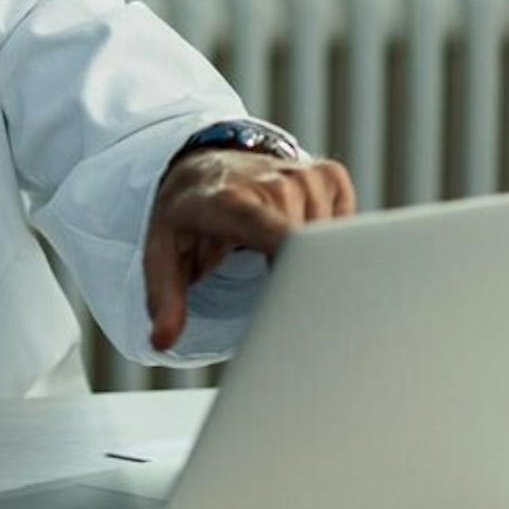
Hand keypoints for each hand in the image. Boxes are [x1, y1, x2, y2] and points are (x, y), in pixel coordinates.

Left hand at [144, 148, 355, 350]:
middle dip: (298, 277)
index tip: (306, 292)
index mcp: (228, 203)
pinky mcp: (328, 174)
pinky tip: (294, 231)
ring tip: (270, 249)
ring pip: (331, 239)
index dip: (299, 262)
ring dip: (310, 258)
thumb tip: (162, 341)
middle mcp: (270, 182)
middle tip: (269, 282)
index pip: (275, 232)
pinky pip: (346, 222)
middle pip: (309, 247)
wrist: (200, 167)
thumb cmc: (185, 217)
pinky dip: (328, 238)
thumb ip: (165, 298)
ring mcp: (304, 174)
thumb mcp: (162, 254)